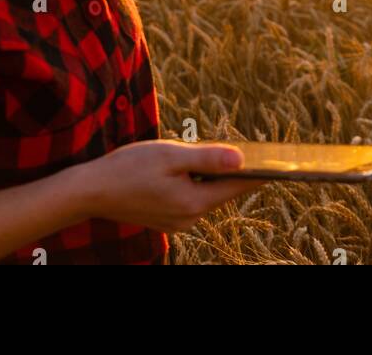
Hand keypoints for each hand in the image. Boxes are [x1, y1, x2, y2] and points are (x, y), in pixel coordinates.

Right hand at [78, 140, 268, 233]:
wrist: (90, 191)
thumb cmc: (128, 168)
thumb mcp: (170, 155)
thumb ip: (207, 158)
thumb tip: (242, 159)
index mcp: (194, 202)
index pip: (238, 187)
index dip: (260, 173)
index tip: (281, 163)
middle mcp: (189, 218)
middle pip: (222, 191)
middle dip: (233, 171)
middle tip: (250, 151)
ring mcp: (176, 222)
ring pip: (205, 195)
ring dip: (210, 176)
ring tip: (214, 155)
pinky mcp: (165, 219)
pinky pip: (189, 199)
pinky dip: (193, 184)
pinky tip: (184, 170)